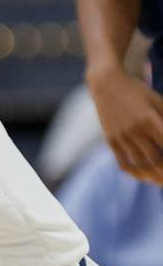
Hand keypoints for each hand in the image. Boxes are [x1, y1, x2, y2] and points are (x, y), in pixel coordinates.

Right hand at [88, 68, 162, 184]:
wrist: (107, 84)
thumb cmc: (138, 91)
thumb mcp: (158, 101)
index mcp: (149, 119)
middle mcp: (134, 131)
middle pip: (155, 161)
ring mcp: (121, 137)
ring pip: (140, 166)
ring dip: (154, 177)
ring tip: (162, 181)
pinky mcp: (111, 141)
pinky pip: (124, 164)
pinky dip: (136, 174)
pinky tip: (146, 177)